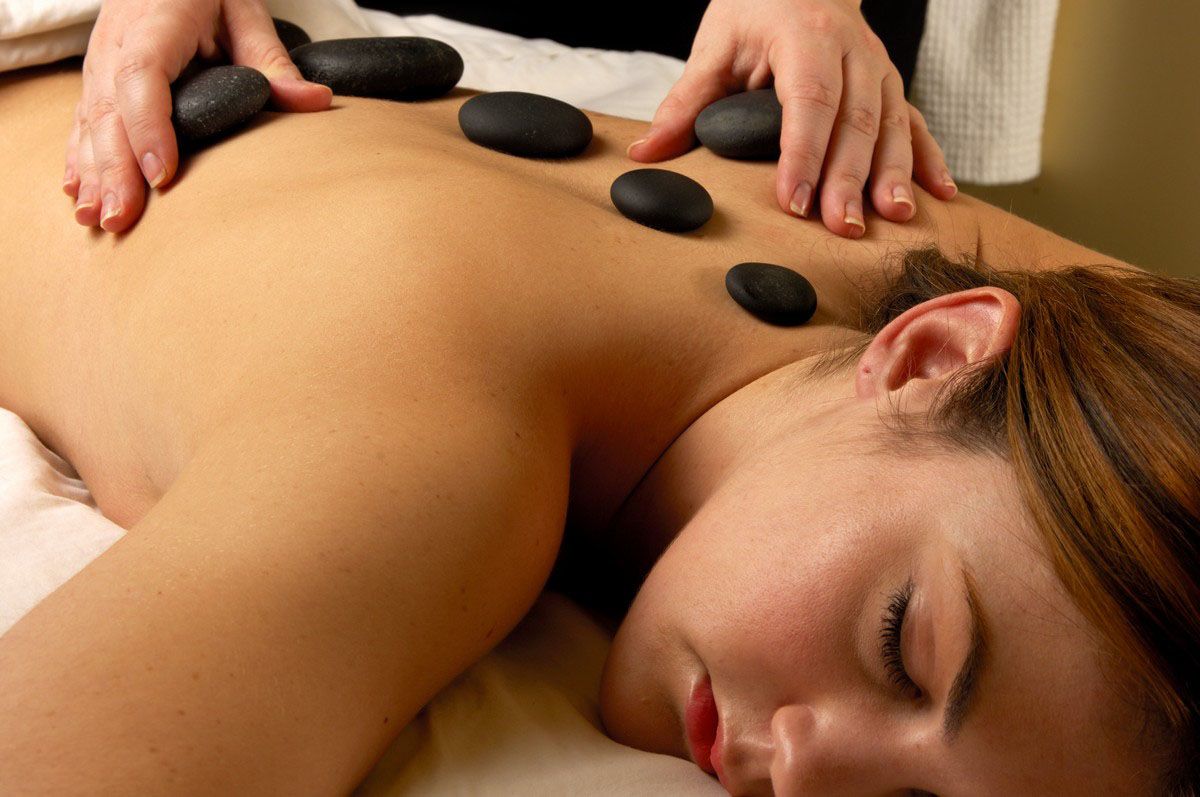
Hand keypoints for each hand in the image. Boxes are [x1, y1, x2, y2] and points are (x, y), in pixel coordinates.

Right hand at [64, 0, 332, 233]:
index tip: (161, 174)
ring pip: (89, 122)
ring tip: (99, 221)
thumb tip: (317, 101)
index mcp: (155, 23)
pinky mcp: (95, 76)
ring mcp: (99, 61)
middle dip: (114, 170)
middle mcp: (116, 43)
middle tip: (123, 219)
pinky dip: (79, 160)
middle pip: (108, 111)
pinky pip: (81, 122)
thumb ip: (273, 60)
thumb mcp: (244, 11)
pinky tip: (81, 196)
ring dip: (93, 174)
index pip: (142, 76)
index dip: (148, 127)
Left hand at [628, 0, 956, 237]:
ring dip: (893, 175)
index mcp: (805, 34)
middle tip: (841, 228)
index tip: (795, 201)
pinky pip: (916, 122)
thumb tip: (644, 155)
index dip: (804, 153)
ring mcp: (879, 67)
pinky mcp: (892, 84)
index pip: (808, 100)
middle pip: (856, 120)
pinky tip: (939, 197)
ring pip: (893, 124)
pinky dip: (928, 159)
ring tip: (892, 219)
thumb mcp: (715, 45)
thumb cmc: (755, 7)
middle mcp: (853, 49)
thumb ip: (684, 103)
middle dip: (850, 178)